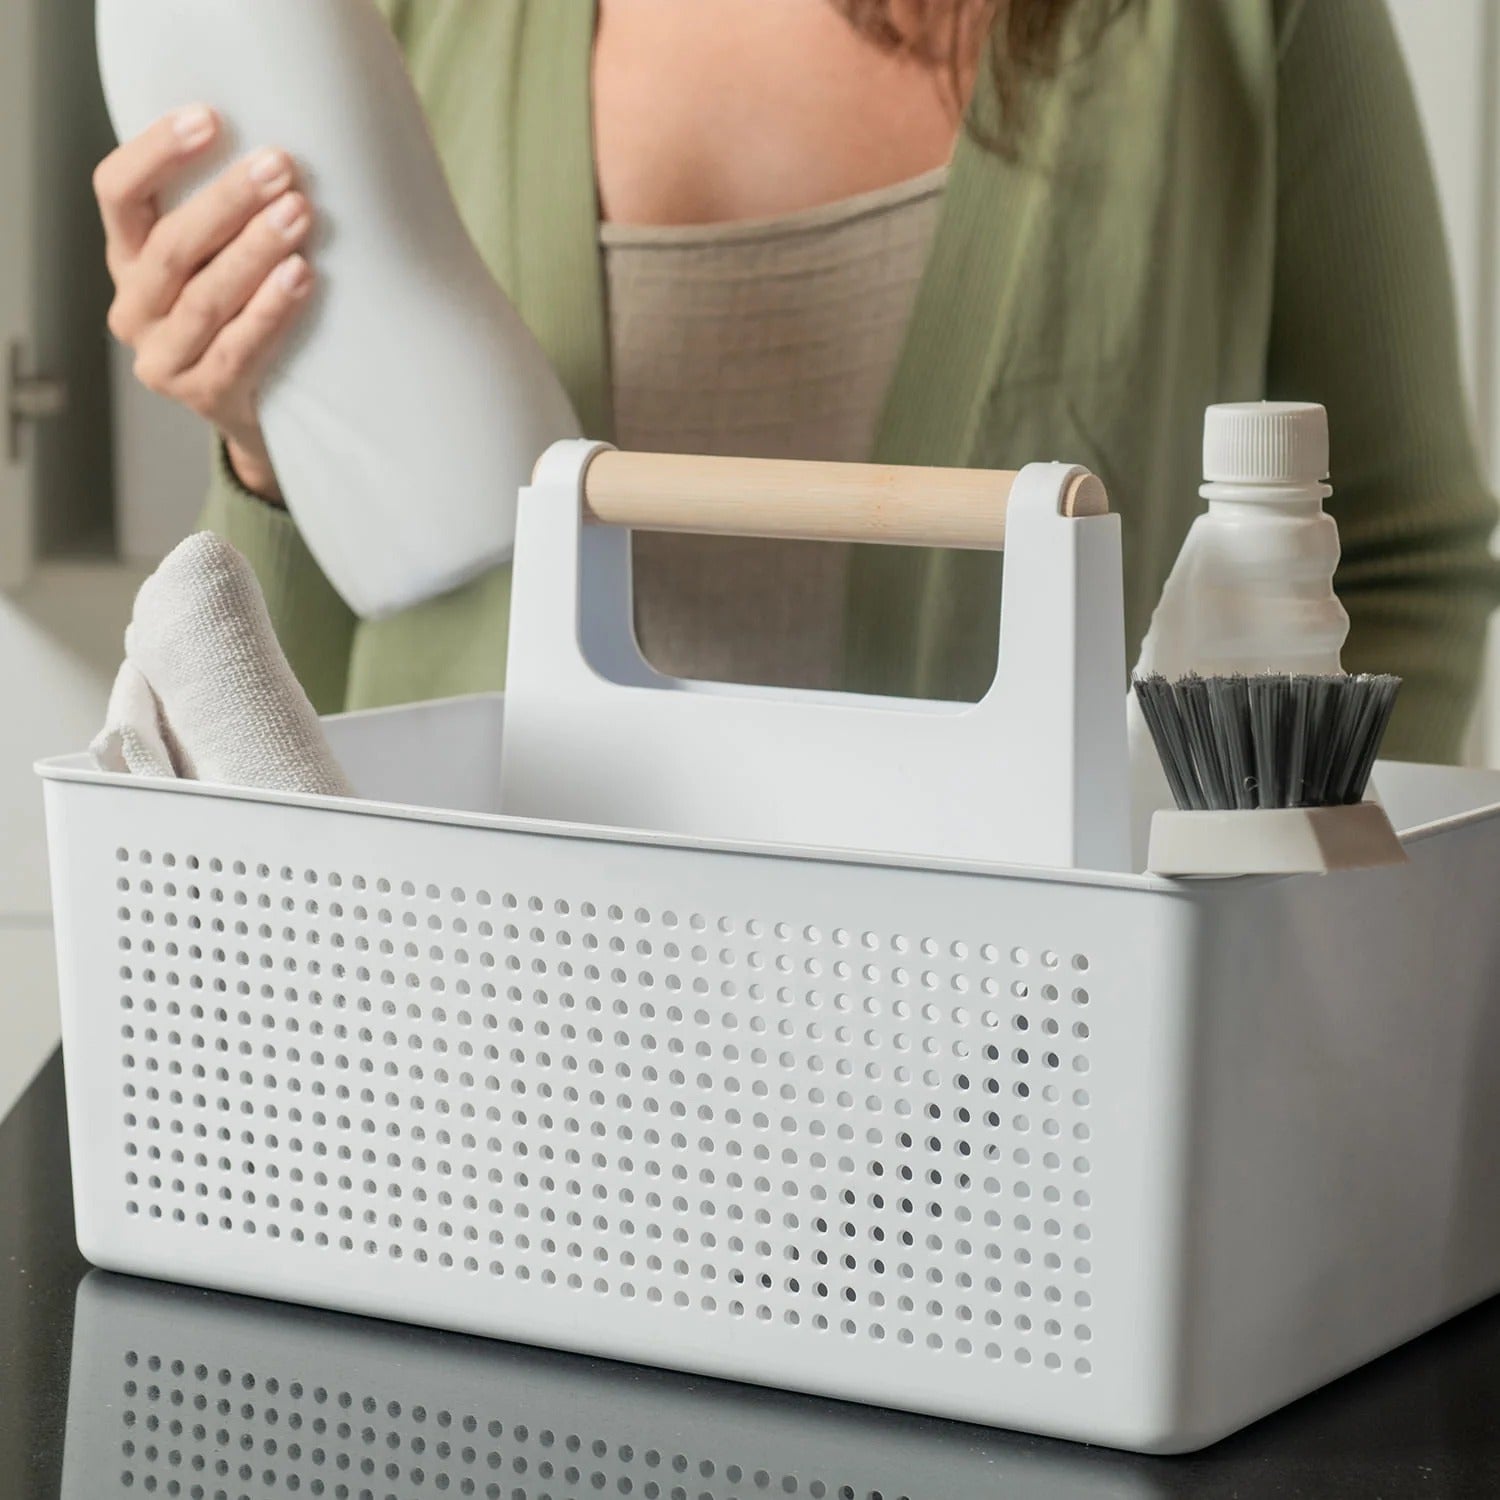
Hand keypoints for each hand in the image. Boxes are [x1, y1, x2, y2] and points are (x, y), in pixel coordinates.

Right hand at [94, 105, 315, 503]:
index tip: (209, 118)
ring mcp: (163, 358)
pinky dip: (271, 310)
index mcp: (129, 259)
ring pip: (206, 297)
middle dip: (229, 201)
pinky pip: (238, 349)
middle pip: (171, 244)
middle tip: (280, 168)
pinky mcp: (203, 397)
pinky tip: (302, 278)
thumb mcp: (223, 261)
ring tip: (299, 215)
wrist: (262, 410)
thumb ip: (228, 218)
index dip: (157, 152)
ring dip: (255, 251)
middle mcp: (135, 307)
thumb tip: (280, 153)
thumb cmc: (247, 315)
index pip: (118, 192)